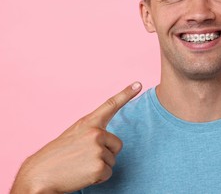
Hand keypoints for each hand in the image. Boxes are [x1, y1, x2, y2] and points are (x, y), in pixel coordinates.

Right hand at [11, 82, 141, 193]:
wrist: (39, 175)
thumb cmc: (55, 156)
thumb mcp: (73, 135)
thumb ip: (91, 132)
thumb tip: (106, 138)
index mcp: (88, 123)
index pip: (110, 105)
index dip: (126, 94)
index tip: (138, 84)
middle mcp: (95, 132)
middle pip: (117, 145)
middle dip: (105, 154)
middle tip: (83, 158)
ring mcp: (98, 149)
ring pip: (112, 160)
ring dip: (98, 166)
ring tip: (79, 166)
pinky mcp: (99, 166)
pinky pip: (107, 173)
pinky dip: (97, 178)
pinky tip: (81, 175)